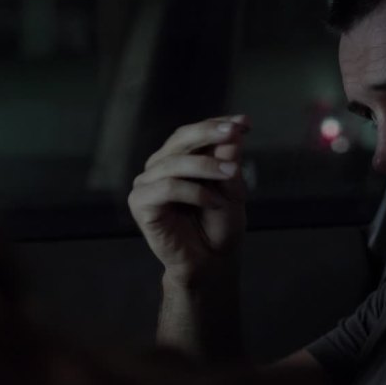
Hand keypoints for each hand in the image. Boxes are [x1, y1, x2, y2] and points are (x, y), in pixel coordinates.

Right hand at [128, 115, 250, 283]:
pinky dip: (194, 192)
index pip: (195, 132)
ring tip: (232, 174)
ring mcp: (147, 183)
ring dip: (207, 166)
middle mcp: (160, 165)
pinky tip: (213, 202)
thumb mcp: (232, 188)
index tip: (246, 123)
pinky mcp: (140, 203)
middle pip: (181, 138)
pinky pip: (167, 187)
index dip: (218, 124)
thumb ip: (229, 161)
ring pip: (175, 162)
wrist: (211, 261)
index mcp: (180, 157)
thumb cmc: (220, 225)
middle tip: (235, 133)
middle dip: (210, 133)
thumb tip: (233, 133)